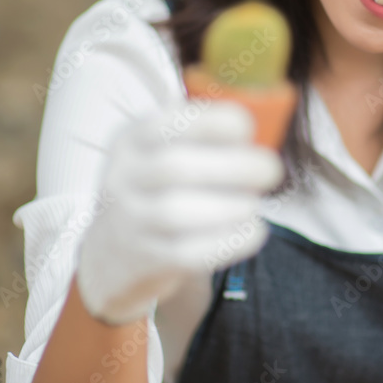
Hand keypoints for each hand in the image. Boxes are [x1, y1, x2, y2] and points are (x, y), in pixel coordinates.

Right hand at [75, 100, 284, 324]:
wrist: (111, 253)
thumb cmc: (157, 190)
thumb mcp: (161, 152)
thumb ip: (202, 137)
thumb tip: (262, 127)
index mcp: (132, 140)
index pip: (168, 123)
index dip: (213, 122)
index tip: (247, 128)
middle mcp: (124, 177)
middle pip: (175, 166)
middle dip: (233, 166)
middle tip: (272, 170)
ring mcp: (130, 221)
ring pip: (176, 212)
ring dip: (230, 206)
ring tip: (254, 204)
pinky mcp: (146, 260)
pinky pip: (188, 253)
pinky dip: (228, 242)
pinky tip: (253, 231)